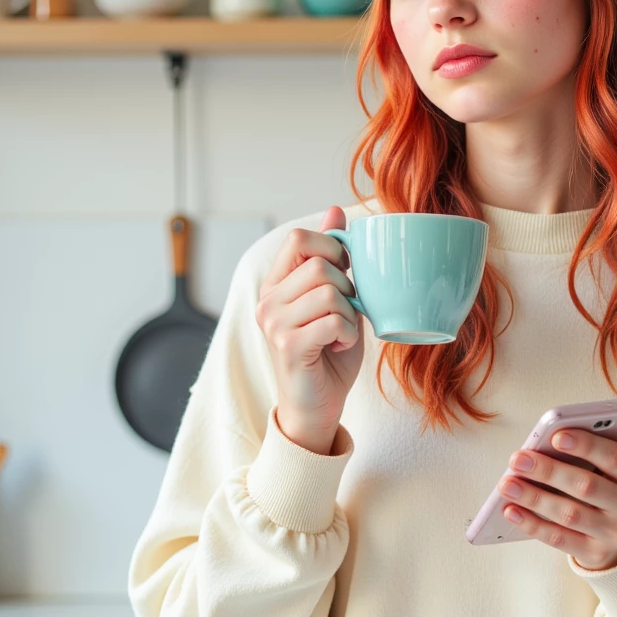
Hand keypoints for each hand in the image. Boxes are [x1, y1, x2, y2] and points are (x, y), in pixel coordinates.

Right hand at [256, 206, 363, 454]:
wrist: (318, 406)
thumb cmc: (328, 354)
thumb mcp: (336, 298)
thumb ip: (332, 258)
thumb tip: (335, 210)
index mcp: (276, 284)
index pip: (299, 239)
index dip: (332, 250)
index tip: (343, 277)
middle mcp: (268, 300)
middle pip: (319, 264)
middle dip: (347, 287)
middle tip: (343, 313)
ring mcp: (274, 323)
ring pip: (329, 291)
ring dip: (349, 314)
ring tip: (340, 333)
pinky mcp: (287, 346)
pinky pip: (333, 320)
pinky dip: (348, 333)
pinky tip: (338, 346)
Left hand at [497, 428, 616, 570]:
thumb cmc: (608, 485)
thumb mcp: (611, 469)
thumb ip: (588, 454)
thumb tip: (542, 446)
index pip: (614, 457)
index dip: (585, 445)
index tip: (555, 435)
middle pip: (586, 486)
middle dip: (548, 471)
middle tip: (517, 459)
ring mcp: (616, 534)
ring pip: (569, 514)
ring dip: (534, 498)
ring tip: (507, 484)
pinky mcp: (596, 553)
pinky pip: (559, 538)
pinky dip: (532, 524)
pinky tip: (511, 511)